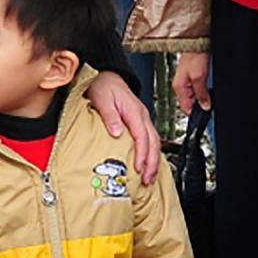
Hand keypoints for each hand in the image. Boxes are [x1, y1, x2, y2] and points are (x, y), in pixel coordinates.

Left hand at [89, 70, 161, 185]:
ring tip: (149, 178)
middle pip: (153, 142)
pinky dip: (151, 154)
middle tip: (147, 179)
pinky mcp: (140, 122)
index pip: (142, 136)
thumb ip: (110, 116)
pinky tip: (147, 164)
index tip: (139, 168)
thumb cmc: (104, 87)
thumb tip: (117, 133)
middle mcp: (142, 116)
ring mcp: (143, 119)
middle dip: (152, 163)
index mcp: (134, 111)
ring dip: (153, 161)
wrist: (107, 77)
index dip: (142, 154)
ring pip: (154, 142)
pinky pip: (150, 140)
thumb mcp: (102, 99)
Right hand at [171, 52, 210, 116]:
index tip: (205, 113)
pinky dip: (204, 89)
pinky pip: (198, 88)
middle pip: (191, 103)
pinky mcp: (192, 76)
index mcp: (178, 87)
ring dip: (203, 96)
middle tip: (209, 100)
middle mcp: (181, 85)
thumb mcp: (199, 77)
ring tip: (209, 90)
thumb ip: (201, 93)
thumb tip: (205, 106)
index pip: (185, 108)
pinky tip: (208, 84)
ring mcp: (186, 81)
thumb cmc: (194, 55)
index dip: (196, 113)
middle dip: (200, 103)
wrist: (196, 42)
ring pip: (195, 96)